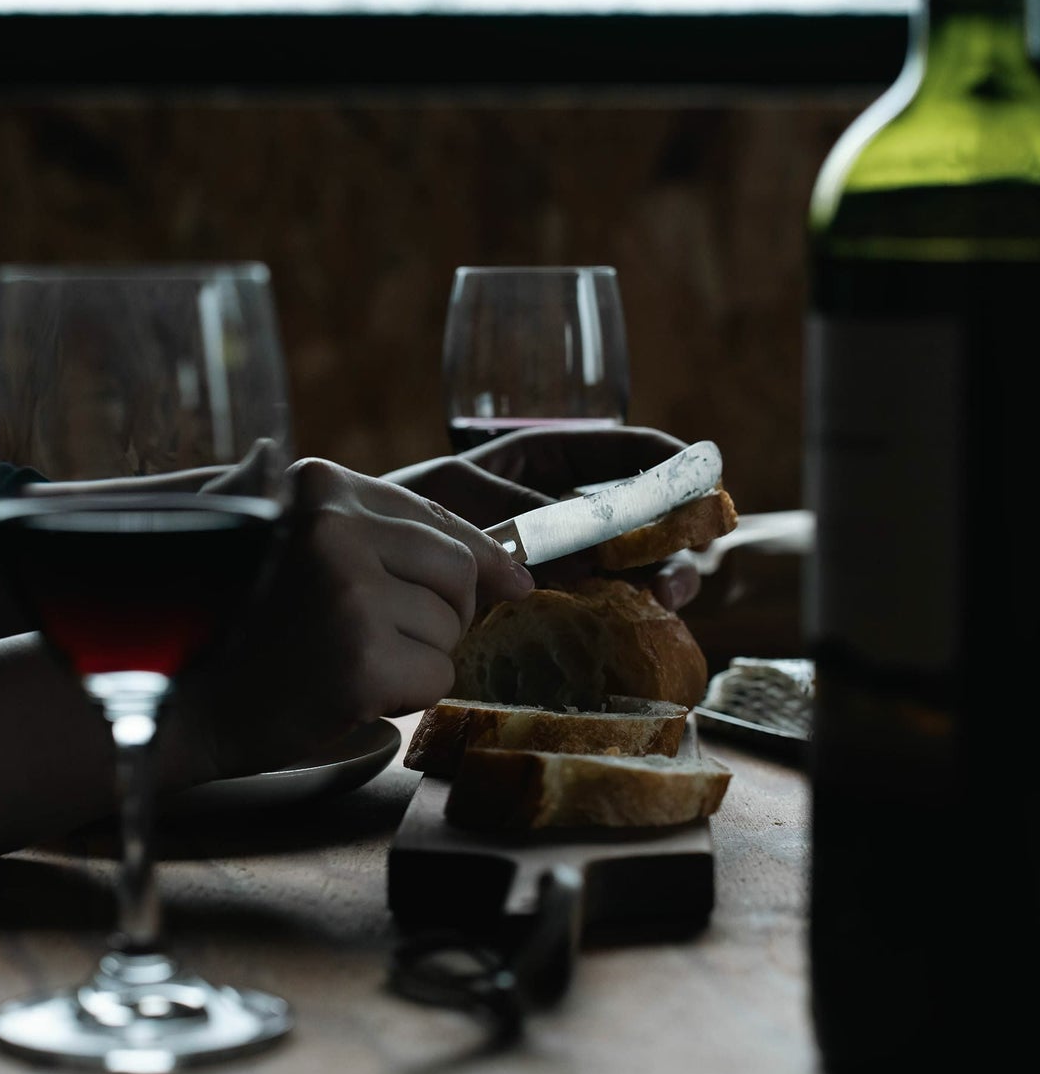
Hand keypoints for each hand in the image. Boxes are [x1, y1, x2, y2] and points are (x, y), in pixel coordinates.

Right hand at [178, 457, 534, 776]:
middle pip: (457, 571)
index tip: (512, 584)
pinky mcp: (361, 661)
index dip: (482, 556)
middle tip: (391, 639)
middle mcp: (335, 529)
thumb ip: (393, 540)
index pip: (437, 516)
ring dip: (417, 657)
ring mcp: (348, 594)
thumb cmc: (251, 626)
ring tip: (351, 661)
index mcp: (320, 487)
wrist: (180, 700)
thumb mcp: (307, 549)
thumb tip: (518, 575)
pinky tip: (352, 691)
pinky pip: (437, 677)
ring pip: (449, 629)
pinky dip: (407, 695)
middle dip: (444, 614)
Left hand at [382, 425, 703, 610]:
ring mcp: (564, 554)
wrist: (370, 564)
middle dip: (674, 536)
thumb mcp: (461, 497)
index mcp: (546, 461)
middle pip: (644, 514)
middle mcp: (565, 507)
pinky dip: (626, 612)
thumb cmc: (405, 512)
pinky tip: (636, 624)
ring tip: (662, 600)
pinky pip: (604, 603)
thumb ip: (523, 515)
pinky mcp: (554, 599)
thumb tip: (588, 553)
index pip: (623, 450)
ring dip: (660, 578)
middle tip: (674, 565)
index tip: (704, 475)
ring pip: (635, 563)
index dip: (669, 460)